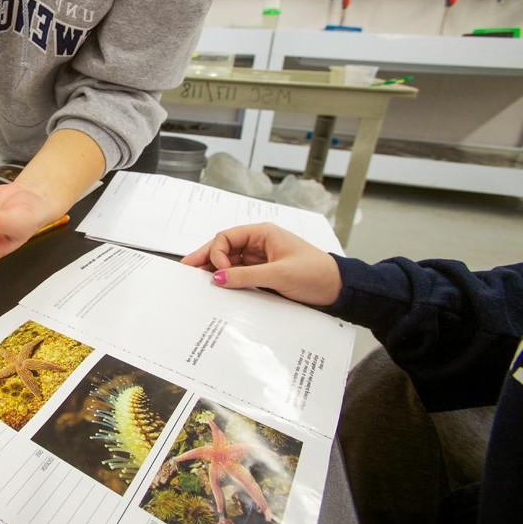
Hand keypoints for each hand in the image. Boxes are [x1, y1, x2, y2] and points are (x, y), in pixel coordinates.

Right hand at [181, 223, 341, 306]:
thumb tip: (219, 278)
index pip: (227, 237)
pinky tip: (218, 287)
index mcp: (263, 234)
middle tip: (186, 269)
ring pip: (229, 262)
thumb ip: (246, 275)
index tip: (218, 272)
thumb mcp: (279, 274)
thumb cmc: (316, 273)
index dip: (217, 252)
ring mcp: (260, 259)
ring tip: (197, 281)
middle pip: (224, 248)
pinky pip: (239, 275)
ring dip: (216, 270)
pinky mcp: (263, 274)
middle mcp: (258, 244)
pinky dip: (228, 280)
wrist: (338, 290)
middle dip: (206, 258)